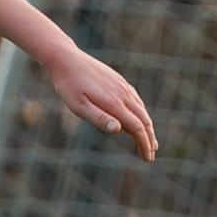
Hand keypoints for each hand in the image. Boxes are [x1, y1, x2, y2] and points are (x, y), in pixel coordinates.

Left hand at [46, 47, 157, 161]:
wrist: (65, 58)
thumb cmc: (68, 85)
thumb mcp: (78, 106)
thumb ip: (98, 118)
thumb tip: (118, 129)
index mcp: (114, 103)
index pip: (137, 127)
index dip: (144, 144)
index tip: (148, 158)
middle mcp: (123, 93)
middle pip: (144, 119)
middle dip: (150, 138)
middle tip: (151, 155)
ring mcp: (122, 86)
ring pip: (142, 109)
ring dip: (147, 126)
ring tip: (149, 140)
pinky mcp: (119, 80)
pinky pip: (136, 100)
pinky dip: (141, 113)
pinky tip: (139, 118)